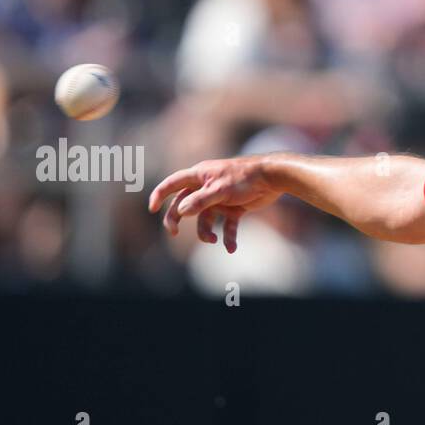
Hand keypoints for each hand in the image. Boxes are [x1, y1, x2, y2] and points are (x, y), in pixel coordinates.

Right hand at [147, 156, 283, 252]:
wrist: (272, 178)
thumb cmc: (244, 178)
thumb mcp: (220, 190)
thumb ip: (200, 201)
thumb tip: (181, 212)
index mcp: (199, 176)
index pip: (173, 183)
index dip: (160, 194)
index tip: (151, 208)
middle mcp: (207, 187)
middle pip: (185, 204)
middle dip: (177, 218)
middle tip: (173, 232)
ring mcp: (220, 199)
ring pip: (205, 219)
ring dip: (205, 231)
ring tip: (212, 240)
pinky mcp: (235, 208)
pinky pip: (227, 226)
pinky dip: (228, 237)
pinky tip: (231, 248)